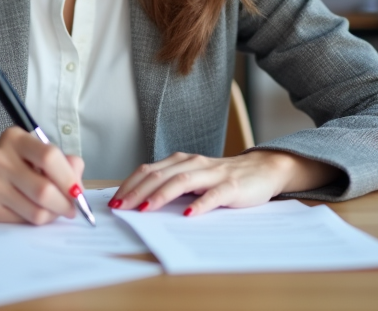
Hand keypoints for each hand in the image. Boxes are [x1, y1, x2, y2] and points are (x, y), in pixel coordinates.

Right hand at [0, 130, 84, 225]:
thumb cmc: (15, 161)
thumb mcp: (36, 150)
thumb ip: (63, 162)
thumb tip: (78, 184)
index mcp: (15, 139)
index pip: (48, 156)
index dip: (68, 177)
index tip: (78, 191)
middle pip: (44, 190)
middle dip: (65, 203)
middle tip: (73, 208)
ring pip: (36, 212)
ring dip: (54, 214)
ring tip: (55, 209)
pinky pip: (24, 221)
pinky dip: (36, 219)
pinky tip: (34, 209)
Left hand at [109, 150, 339, 216]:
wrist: (263, 170)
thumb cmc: (224, 178)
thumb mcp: (194, 179)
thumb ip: (171, 185)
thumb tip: (138, 202)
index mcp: (182, 161)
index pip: (149, 171)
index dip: (129, 185)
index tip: (114, 202)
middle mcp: (194, 164)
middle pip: (159, 175)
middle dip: (137, 192)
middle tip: (121, 208)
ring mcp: (213, 174)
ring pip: (181, 182)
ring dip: (160, 196)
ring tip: (144, 210)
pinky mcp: (231, 187)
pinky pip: (213, 195)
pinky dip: (199, 204)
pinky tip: (188, 215)